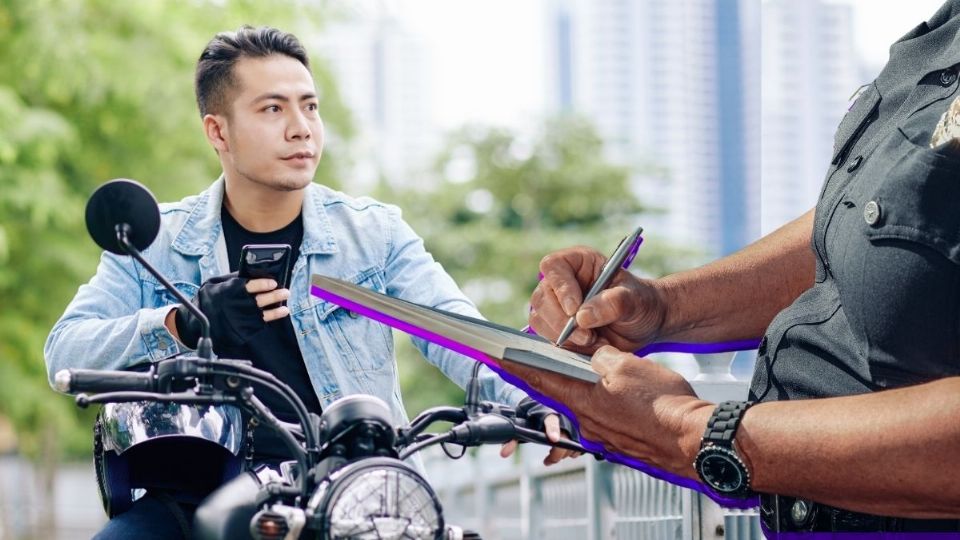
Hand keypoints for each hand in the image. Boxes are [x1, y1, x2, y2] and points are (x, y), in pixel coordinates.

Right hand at [171, 273, 290, 349]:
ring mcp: (237, 321)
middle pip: (258, 301)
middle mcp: (233, 307)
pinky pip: (258, 325)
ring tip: (284, 305)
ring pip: (261, 315)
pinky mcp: (240, 332)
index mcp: (227, 292)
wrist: (195, 323)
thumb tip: (253, 271)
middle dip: (274, 296)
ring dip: (276, 310)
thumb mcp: (215, 283)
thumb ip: (233, 278)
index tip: (274, 282)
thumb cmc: (209, 299)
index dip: (262, 283)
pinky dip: (270, 319)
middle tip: (285, 291)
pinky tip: (279, 313)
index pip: (247, 286)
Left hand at [499, 346, 713, 479]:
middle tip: (536, 357)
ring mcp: (603, 434)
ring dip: (580, 386)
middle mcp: (587, 421)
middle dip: (548, 373)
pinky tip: (615, 392)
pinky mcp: (620, 439)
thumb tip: (594, 357)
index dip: (516, 365)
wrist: (695, 440)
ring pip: (582, 403)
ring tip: (589, 369)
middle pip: (558, 392)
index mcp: (583, 401)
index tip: (496, 355)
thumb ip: (601, 358)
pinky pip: (602, 416)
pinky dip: (600, 401)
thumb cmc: (665, 405)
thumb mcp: (628, 365)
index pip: (539, 378)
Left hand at [500, 413, 581, 464]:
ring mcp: (571, 424)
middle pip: (564, 440)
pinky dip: (571, 453)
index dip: (553, 430)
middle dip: (556, 454)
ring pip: (572, 446)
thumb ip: (512, 439)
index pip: (551, 420)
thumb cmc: (530, 416)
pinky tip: (561, 452)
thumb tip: (504, 453)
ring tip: (551, 455)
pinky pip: (578, 447)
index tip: (553, 440)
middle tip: (547, 460)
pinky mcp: (577, 432)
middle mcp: (562, 417)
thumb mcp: (519, 426)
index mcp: (546, 412)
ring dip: (563, 455)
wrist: (540, 405)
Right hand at [530, 247, 667, 352]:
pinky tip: (592, 346)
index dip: (560, 288)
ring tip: (595, 341)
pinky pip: (549, 338)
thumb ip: (614, 302)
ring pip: (540, 320)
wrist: (644, 325)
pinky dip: (569, 347)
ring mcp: (555, 305)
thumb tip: (583, 316)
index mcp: (577, 262)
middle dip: (562, 322)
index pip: (553, 266)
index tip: (575, 310)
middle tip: (588, 336)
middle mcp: (561, 282)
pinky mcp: (556, 328)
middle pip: (542, 298)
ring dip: (565, 337)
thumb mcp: (636, 299)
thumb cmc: (641, 302)